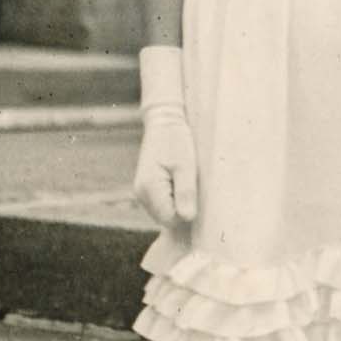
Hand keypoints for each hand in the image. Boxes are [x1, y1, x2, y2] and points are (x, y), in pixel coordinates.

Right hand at [134, 106, 197, 224]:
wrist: (163, 121)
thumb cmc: (176, 140)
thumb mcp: (186, 166)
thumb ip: (186, 193)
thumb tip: (187, 218)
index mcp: (150, 188)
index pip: (171, 219)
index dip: (187, 213)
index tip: (198, 197)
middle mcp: (141, 194)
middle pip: (167, 218)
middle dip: (183, 208)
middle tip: (194, 186)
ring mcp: (143, 192)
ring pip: (165, 212)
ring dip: (179, 203)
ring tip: (187, 180)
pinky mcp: (148, 189)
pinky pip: (163, 203)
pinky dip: (174, 198)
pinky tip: (181, 182)